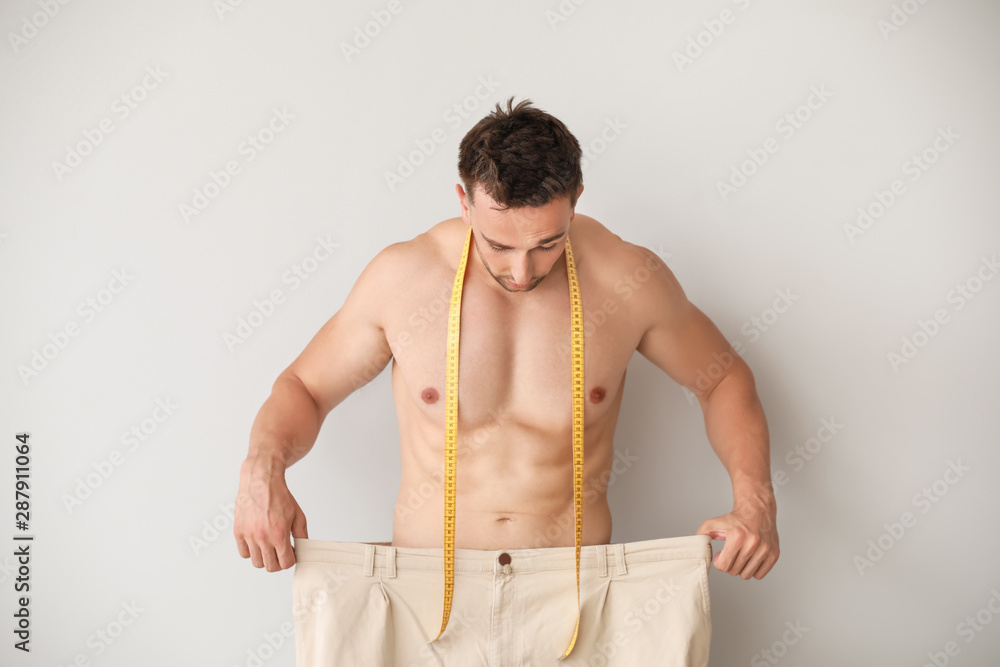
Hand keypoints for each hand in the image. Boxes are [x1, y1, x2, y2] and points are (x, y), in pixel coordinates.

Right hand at [234, 457, 308, 571]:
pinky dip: (251, 551)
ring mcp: (249, 535)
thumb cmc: (279, 496)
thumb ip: (301, 535)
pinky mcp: (239, 531)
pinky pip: (243, 553)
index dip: (290, 560)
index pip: (285, 563)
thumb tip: (302, 549)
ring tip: (269, 547)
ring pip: (256, 562)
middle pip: (270, 567)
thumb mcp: (298, 515)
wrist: (261, 481)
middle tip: (280, 552)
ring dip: (264, 558)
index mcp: (279, 534)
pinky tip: (257, 542)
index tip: (291, 553)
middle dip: (278, 562)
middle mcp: (263, 537)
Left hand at [696, 497, 777, 579]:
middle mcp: (753, 543)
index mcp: (737, 537)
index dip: (719, 562)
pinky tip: (750, 559)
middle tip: (731, 554)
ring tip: (740, 556)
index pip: (723, 566)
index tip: (720, 555)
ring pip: (747, 575)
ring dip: (741, 568)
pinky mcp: (774, 554)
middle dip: (729, 565)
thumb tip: (698, 549)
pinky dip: (753, 570)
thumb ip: (702, 534)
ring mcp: (765, 549)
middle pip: (734, 571)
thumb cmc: (736, 519)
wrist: (757, 510)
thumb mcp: (714, 523)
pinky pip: (760, 575)